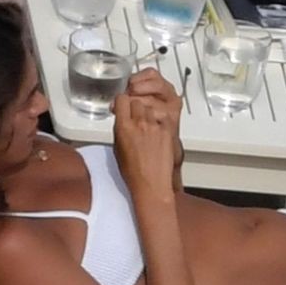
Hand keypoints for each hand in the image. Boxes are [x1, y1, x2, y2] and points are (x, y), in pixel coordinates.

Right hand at [113, 76, 181, 204]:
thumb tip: (122, 120)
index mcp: (123, 127)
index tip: (122, 105)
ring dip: (147, 114)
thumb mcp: (117, 149)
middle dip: (134, 108)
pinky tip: (157, 133)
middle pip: (136, 102)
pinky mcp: (168, 130)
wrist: (151, 185)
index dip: (122, 102)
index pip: (122, 99)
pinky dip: (160, 122)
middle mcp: (139, 123)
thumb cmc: (133, 173)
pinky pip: (162, 117)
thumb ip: (120, 130)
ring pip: (150, 108)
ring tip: (147, 129)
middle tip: (135, 118)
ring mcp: (155, 126)